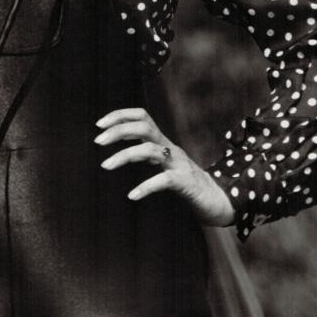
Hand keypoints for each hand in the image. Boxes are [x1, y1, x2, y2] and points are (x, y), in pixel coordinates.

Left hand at [94, 107, 234, 226]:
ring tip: (105, 165)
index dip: (120, 115)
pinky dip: (147, 186)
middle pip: (144, 127)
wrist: (219, 201)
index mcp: (163, 142)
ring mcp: (179, 164)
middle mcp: (170, 148)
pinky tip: (133, 195)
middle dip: (119, 130)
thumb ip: (147, 155)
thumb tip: (118, 153)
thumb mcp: (164, 165)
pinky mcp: (185, 183)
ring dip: (125, 156)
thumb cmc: (186, 183)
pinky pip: (164, 180)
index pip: (142, 116)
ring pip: (151, 150)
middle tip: (98, 141)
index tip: (99, 124)